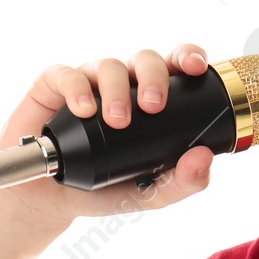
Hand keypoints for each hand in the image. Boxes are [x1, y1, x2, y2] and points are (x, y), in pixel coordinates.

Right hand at [0, 45, 217, 229]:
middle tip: (154, 106)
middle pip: (145, 59)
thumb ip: (183, 182)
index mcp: (153, 99)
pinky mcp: (53, 87)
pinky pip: (66, 75)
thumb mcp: (151, 193)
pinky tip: (83, 110)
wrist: (53, 202)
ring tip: (117, 121)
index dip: (187, 57)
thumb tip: (205, 158)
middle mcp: (124, 85)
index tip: (196, 67)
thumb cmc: (106, 190)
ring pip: (109, 65)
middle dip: (154, 76)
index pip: (175, 66)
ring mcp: (89, 83)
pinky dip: (77, 89)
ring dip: (117, 89)